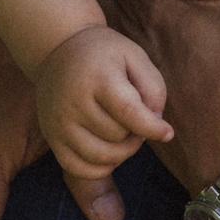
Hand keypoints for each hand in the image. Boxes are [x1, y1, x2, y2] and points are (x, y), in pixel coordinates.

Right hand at [36, 24, 172, 182]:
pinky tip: (108, 149)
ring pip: (101, 157)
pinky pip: (80, 169)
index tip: (167, 133)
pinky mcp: (52, 139)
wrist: (57, 50)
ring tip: (124, 134)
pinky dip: (101, 167)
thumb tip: (156, 124)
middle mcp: (73, 102)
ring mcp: (59, 123)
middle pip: (118, 136)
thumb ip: (153, 87)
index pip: (128, 112)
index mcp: (97, 77)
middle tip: (134, 117)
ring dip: (121, 152)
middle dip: (135, 132)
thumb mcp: (134, 55)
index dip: (152, 128)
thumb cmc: (104, 55)